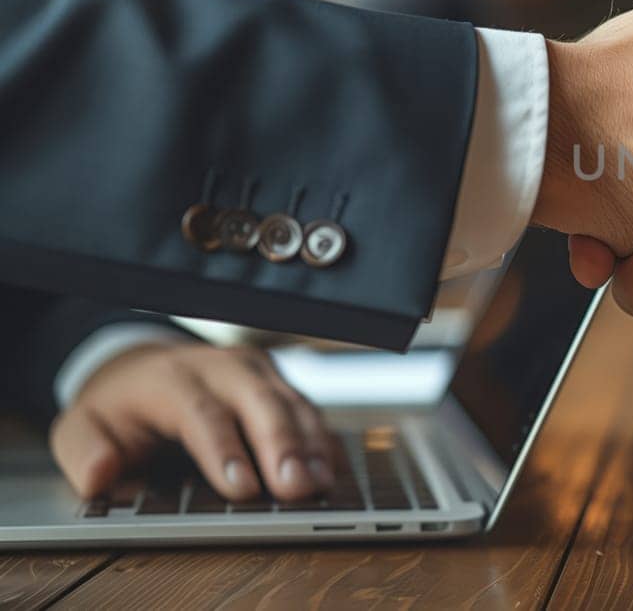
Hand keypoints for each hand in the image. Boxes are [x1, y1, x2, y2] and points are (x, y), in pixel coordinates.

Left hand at [50, 342, 335, 501]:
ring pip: (291, 402)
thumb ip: (83, 451)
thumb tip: (100, 475)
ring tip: (320, 483)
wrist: (145, 367)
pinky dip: (321, 439)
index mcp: (171, 379)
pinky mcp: (278, 383)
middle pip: (258, 400)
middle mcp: (220, 368)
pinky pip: (307, 408)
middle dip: (281, 445)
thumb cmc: (120, 407)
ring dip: (309, 444)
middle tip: (296, 487)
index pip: (200, 412)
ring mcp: (255, 372)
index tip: (242, 488)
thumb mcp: (81, 425)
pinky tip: (329, 470)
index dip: (224, 450)